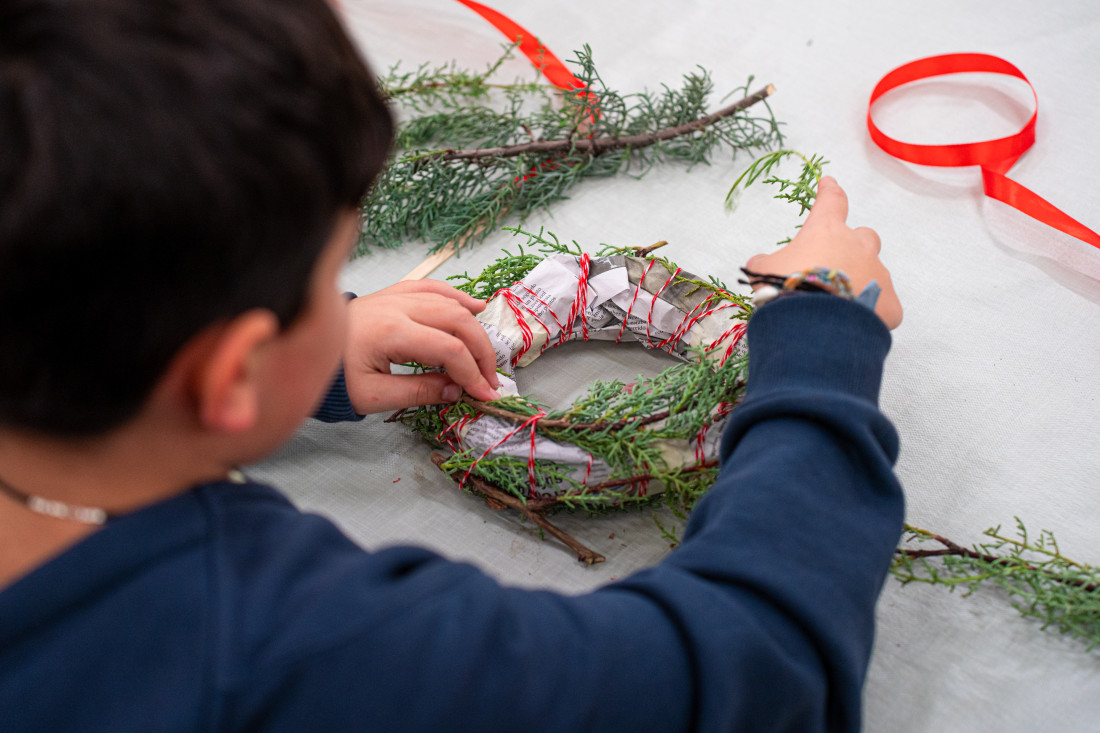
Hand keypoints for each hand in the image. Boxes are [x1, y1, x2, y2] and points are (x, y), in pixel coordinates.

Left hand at [343, 280, 501, 413]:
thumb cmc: (334, 377)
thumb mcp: (373, 396)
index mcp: (391, 334)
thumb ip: (417, 392)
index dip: (473, 374)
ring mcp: (394, 296)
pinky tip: (474, 305)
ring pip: (448, 301)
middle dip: (482, 352)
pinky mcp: (391, 294)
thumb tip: (455, 391)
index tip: (484, 395)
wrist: (302, 350)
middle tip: (490, 380)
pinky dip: (456, 295)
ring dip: (475, 326)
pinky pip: (431, 287)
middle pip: (457, 321)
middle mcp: (396, 307)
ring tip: (488, 353)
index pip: (449, 350)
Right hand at [745, 176, 901, 328]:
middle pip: (864, 236)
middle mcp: (858, 247)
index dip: (829, 191)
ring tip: (839, 304)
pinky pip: (884, 303)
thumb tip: (764, 264)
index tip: (829, 182)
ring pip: (876, 271)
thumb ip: (765, 262)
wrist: (812, 324)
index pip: (831, 201)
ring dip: (860, 282)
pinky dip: (871, 311)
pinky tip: (853, 323)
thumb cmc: (785, 288)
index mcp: (827, 232)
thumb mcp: (763, 270)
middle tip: (835, 267)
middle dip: (853, 246)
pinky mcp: (890, 303)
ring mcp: (879, 274)